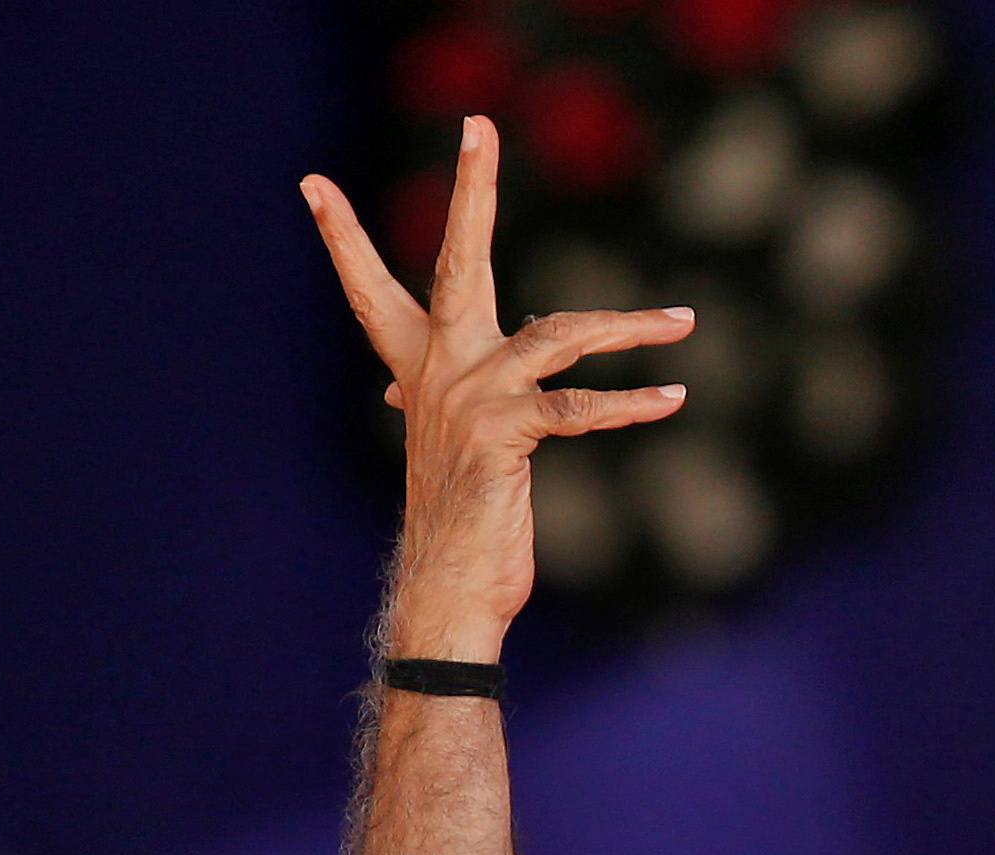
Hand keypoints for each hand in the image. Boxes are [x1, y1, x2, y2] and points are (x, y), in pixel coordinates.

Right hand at [300, 118, 692, 661]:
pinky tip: (671, 396)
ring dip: (629, 327)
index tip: (311, 184)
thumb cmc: (461, 521)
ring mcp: (471, 399)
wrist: (450, 589)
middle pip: (456, 259)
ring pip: (559, 335)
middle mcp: (439, 370)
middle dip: (472, 190)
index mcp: (418, 367)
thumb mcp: (447, 448)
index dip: (341, 237)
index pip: (372, 286)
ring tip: (682, 321)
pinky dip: (631, 403)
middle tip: (477, 126)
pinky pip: (579, 409)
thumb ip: (436, 401)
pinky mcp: (505, 437)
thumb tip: (405, 386)